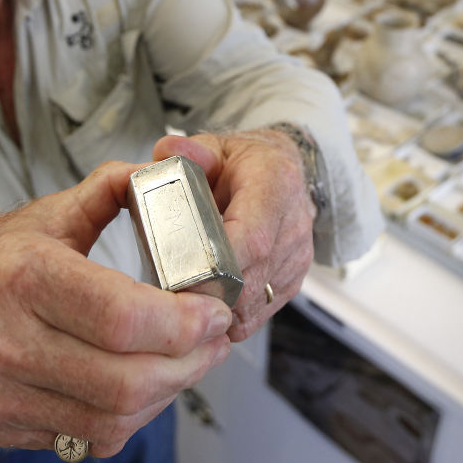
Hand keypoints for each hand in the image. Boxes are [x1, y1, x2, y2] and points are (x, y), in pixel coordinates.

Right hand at [0, 160, 232, 456]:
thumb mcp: (41, 216)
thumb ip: (106, 191)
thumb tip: (160, 172)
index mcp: (24, 277)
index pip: (121, 316)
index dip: (183, 322)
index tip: (213, 310)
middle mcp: (9, 342)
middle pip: (126, 379)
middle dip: (190, 363)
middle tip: (214, 339)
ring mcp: (5, 394)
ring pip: (113, 417)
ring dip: (169, 393)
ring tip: (191, 360)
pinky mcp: (7, 427)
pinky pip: (90, 438)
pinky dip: (132, 417)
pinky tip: (148, 385)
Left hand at [152, 130, 316, 341]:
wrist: (285, 172)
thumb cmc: (248, 163)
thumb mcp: (216, 146)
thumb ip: (189, 150)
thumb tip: (166, 154)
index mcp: (275, 185)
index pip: (252, 238)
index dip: (218, 265)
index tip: (182, 275)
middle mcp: (293, 225)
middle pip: (250, 280)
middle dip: (207, 293)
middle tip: (168, 295)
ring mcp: (296, 258)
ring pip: (253, 304)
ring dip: (217, 308)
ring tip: (185, 298)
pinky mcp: (291, 282)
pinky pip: (258, 314)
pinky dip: (229, 316)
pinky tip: (207, 302)